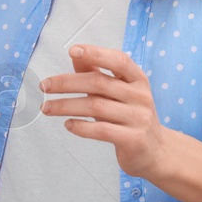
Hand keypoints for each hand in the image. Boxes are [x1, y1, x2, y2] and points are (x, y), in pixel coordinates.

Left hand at [40, 44, 168, 179]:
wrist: (156, 151)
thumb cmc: (130, 116)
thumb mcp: (118, 92)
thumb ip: (97, 72)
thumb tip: (75, 53)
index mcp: (137, 79)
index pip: (118, 60)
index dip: (96, 53)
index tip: (72, 50)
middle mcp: (140, 96)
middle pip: (99, 83)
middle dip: (67, 82)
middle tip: (44, 85)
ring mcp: (138, 118)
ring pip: (95, 107)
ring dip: (65, 106)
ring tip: (46, 108)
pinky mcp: (133, 139)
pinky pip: (102, 130)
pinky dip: (81, 127)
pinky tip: (68, 124)